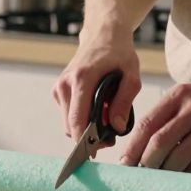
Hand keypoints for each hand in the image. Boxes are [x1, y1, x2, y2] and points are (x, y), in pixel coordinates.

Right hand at [53, 29, 140, 146]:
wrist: (103, 34)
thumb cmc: (119, 53)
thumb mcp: (132, 75)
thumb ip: (124, 101)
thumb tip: (116, 127)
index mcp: (82, 79)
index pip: (77, 120)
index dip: (83, 142)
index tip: (93, 156)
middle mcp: (65, 84)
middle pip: (70, 126)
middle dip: (88, 139)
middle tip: (110, 140)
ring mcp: (59, 87)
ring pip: (68, 123)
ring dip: (84, 130)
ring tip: (106, 126)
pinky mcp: (59, 90)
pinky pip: (68, 114)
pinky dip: (80, 120)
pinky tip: (96, 114)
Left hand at [119, 68, 190, 173]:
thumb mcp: (190, 93)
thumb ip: (169, 114)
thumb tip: (145, 145)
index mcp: (178, 95)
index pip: (147, 124)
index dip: (132, 147)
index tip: (124, 164)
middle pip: (159, 142)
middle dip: (145, 164)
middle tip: (140, 178)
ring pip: (179, 156)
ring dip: (167, 173)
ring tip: (160, 184)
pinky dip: (190, 176)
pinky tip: (185, 182)